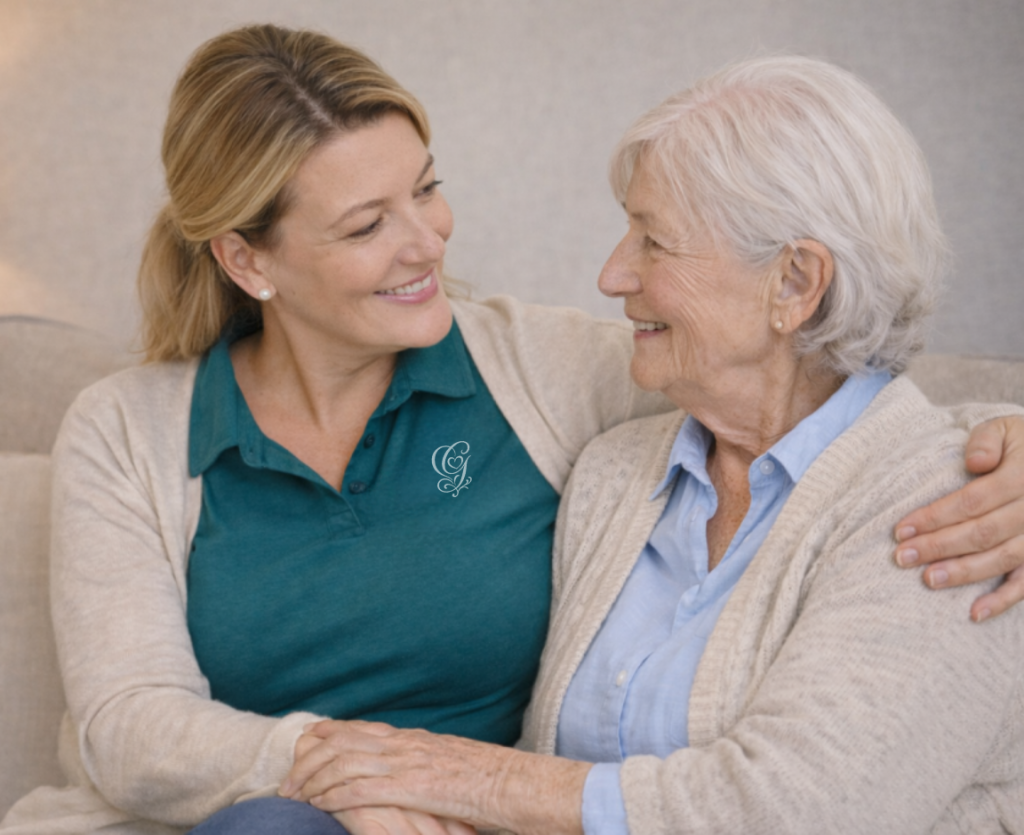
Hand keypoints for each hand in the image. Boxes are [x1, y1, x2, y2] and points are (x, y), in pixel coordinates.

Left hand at [289, 726, 475, 834]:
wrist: (516, 783)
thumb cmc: (493, 779)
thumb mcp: (453, 763)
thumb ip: (428, 764)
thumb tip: (417, 771)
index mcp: (415, 739)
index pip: (361, 728)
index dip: (329, 732)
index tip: (307, 739)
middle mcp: (406, 745)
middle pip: (343, 742)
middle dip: (309, 759)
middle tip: (288, 780)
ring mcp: (408, 764)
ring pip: (344, 763)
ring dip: (312, 780)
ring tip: (293, 796)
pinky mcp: (412, 788)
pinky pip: (360, 790)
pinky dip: (333, 796)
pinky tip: (317, 806)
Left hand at [894, 416, 1023, 620]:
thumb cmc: (1023, 443)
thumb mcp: (1006, 428)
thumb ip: (986, 440)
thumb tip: (974, 463)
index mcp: (1022, 476)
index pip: (973, 501)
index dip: (935, 517)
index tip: (900, 529)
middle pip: (983, 532)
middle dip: (939, 546)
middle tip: (902, 557)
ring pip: (1002, 558)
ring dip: (964, 572)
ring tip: (928, 580)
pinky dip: (1004, 600)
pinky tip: (974, 613)